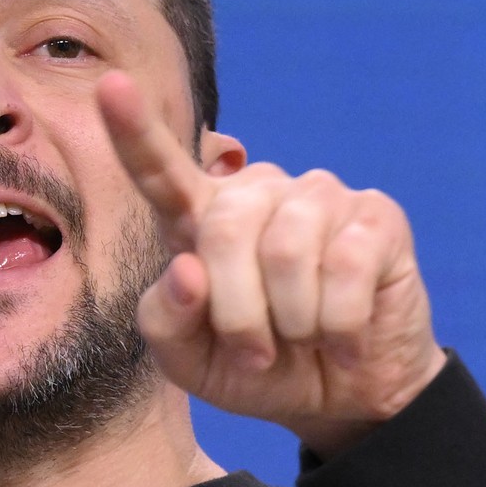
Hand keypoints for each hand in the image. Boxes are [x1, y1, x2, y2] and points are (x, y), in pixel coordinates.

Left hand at [96, 72, 446, 456]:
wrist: (347, 399)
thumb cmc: (260, 368)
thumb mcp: (191, 362)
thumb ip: (166, 321)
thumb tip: (188, 270)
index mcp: (199, 218)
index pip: (159, 169)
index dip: (134, 130)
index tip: (110, 87)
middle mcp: (255, 193)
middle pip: (223, 230)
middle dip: (237, 311)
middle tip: (256, 352)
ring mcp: (318, 196)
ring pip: (285, 250)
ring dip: (291, 321)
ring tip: (302, 338)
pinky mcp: (375, 215)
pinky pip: (346, 265)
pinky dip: (340, 324)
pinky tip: (345, 338)